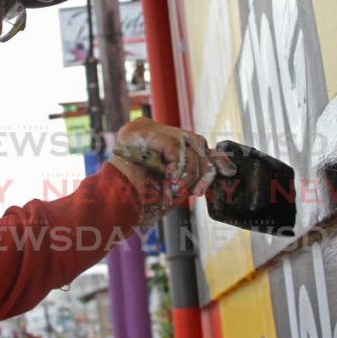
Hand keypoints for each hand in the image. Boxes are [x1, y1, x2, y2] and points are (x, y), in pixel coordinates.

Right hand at [108, 118, 236, 226]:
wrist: (113, 209)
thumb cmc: (140, 202)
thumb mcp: (176, 183)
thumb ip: (194, 169)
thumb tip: (223, 161)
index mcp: (152, 137)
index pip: (191, 140)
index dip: (208, 159)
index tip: (222, 174)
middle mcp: (147, 128)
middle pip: (194, 139)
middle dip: (202, 167)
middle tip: (197, 190)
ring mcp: (142, 128)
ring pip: (187, 143)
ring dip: (189, 172)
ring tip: (174, 187)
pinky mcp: (140, 134)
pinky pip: (175, 147)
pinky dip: (179, 168)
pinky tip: (167, 179)